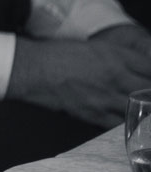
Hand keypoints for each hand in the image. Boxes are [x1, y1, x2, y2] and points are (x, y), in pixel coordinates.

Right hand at [7, 32, 150, 126]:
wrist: (32, 69)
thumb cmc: (59, 53)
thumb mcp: (94, 47)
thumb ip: (120, 56)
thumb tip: (139, 66)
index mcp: (116, 57)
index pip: (150, 68)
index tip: (150, 77)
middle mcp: (116, 77)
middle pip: (150, 91)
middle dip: (150, 94)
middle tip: (148, 95)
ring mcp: (106, 98)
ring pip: (140, 110)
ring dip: (145, 111)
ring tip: (144, 111)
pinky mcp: (95, 114)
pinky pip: (121, 124)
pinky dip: (130, 124)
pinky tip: (132, 123)